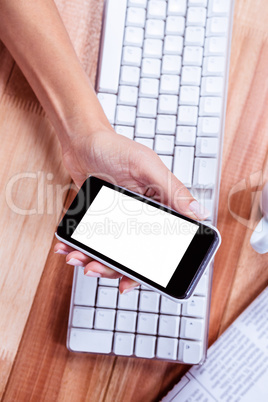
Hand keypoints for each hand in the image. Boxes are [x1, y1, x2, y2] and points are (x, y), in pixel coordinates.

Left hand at [55, 128, 208, 293]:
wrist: (82, 142)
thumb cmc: (115, 148)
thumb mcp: (146, 166)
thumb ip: (172, 189)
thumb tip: (199, 213)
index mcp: (159, 207)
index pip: (162, 245)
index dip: (150, 269)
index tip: (131, 281)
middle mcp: (141, 217)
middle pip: (133, 256)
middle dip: (112, 268)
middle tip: (95, 269)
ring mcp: (120, 220)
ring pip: (111, 252)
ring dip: (93, 260)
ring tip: (77, 258)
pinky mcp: (101, 219)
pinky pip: (93, 241)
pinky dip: (80, 247)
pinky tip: (68, 248)